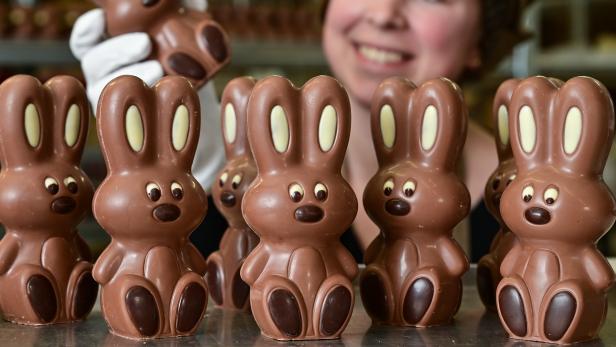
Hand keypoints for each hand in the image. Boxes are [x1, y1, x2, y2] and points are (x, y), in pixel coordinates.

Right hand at [69, 0, 223, 191]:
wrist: (195, 107)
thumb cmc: (184, 63)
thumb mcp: (183, 34)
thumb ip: (182, 13)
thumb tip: (192, 1)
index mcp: (109, 49)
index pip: (86, 39)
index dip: (87, 29)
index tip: (100, 19)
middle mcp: (104, 75)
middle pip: (94, 60)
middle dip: (117, 50)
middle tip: (145, 43)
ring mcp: (114, 101)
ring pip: (107, 87)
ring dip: (132, 74)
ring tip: (158, 68)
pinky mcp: (126, 122)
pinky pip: (126, 113)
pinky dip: (141, 101)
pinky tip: (160, 91)